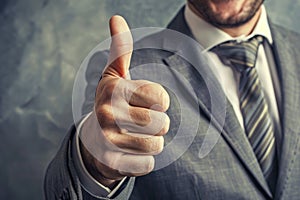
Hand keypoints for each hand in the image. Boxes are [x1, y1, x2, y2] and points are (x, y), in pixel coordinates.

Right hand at [80, 15, 169, 187]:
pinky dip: (144, 160)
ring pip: (157, 145)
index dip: (161, 101)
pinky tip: (130, 152)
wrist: (95, 139)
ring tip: (135, 136)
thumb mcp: (115, 74)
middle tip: (140, 121)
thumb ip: (120, 49)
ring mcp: (108, 141)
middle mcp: (107, 114)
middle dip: (158, 123)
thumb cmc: (113, 103)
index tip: (147, 102)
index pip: (162, 98)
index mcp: (113, 90)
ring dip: (152, 142)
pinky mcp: (113, 164)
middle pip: (162, 123)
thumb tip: (116, 17)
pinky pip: (148, 164)